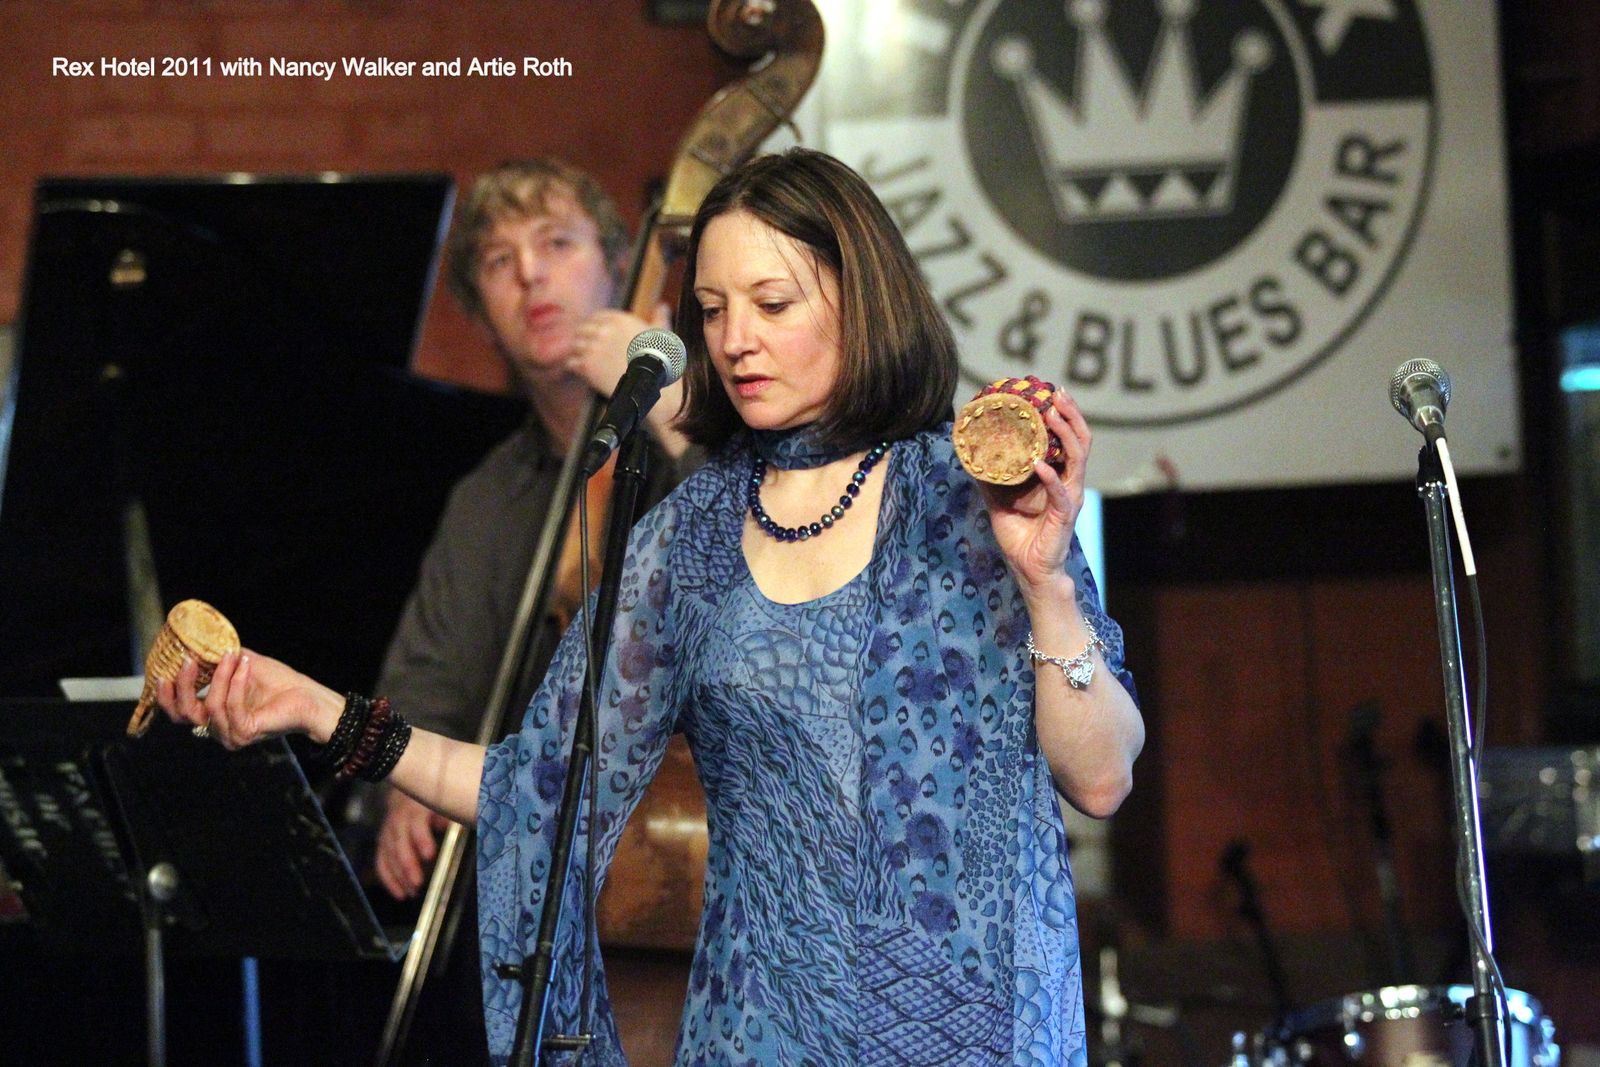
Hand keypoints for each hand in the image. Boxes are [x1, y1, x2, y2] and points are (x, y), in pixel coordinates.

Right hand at [156, 649, 342, 749]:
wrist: (310, 697)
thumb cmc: (280, 682)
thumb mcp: (243, 664)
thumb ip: (219, 657)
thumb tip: (196, 641)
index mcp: (214, 716)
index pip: (179, 713)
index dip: (167, 695)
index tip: (165, 670)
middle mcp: (218, 729)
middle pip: (183, 715)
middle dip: (183, 687)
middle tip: (189, 661)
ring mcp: (230, 735)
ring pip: (210, 705)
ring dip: (221, 677)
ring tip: (235, 656)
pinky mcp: (244, 734)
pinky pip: (231, 706)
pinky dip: (237, 683)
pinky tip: (247, 666)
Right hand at [375, 789, 451, 899]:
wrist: (407, 788)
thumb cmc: (432, 799)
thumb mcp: (442, 801)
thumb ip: (446, 813)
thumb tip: (446, 823)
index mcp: (415, 807)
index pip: (416, 823)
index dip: (421, 839)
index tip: (430, 855)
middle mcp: (398, 819)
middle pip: (400, 843)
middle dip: (408, 865)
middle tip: (418, 883)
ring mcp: (388, 831)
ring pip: (389, 855)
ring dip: (399, 876)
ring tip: (412, 893)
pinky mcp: (383, 842)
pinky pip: (382, 862)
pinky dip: (389, 879)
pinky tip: (400, 893)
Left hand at [568, 304, 668, 395]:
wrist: (651, 382)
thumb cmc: (659, 358)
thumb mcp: (661, 334)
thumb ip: (658, 318)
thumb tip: (663, 306)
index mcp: (618, 320)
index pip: (597, 317)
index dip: (595, 325)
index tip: (596, 333)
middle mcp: (603, 331)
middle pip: (583, 330)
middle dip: (584, 337)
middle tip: (585, 346)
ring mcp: (593, 348)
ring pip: (575, 345)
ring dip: (578, 351)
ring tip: (581, 358)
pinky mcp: (587, 366)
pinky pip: (572, 363)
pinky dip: (574, 366)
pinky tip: (577, 369)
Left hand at [976, 390, 1091, 591]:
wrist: (1030, 570)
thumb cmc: (1020, 537)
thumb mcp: (999, 502)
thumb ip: (990, 481)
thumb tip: (970, 460)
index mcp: (1059, 478)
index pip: (1069, 440)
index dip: (1065, 416)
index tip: (1052, 393)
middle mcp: (1069, 483)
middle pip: (1080, 441)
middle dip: (1071, 415)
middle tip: (1058, 394)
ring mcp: (1070, 498)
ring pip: (1078, 458)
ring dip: (1065, 435)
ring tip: (1052, 416)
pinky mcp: (1065, 516)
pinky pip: (1061, 492)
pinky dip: (1051, 477)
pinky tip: (1039, 464)